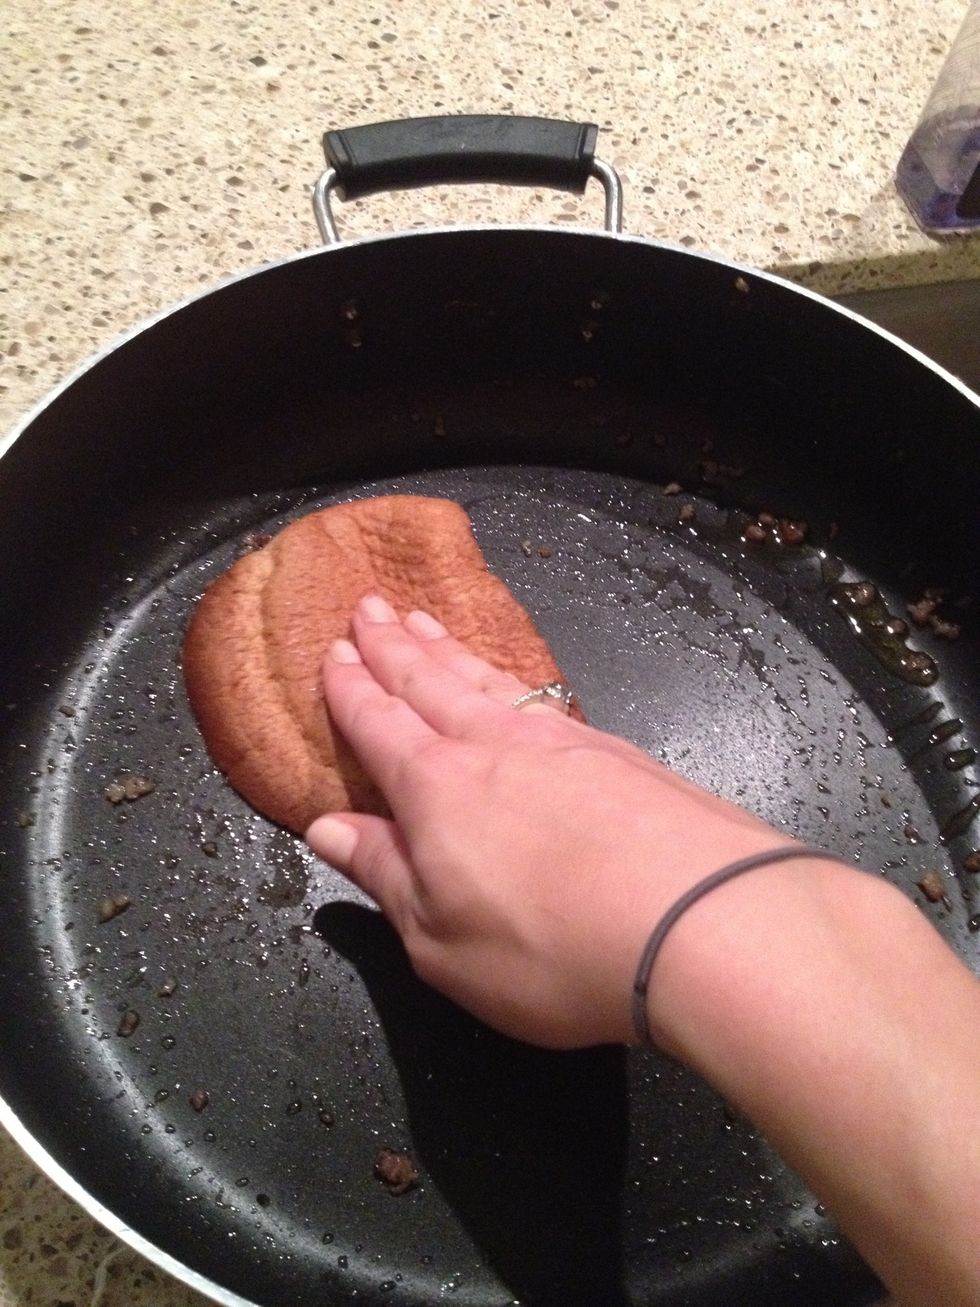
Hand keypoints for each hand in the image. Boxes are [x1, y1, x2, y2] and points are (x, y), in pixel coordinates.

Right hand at [306, 595, 785, 1047]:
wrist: (701, 921)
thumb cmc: (552, 949)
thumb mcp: (439, 940)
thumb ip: (383, 875)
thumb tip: (327, 828)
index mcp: (436, 789)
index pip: (380, 725)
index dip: (351, 689)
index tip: (332, 653)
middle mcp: (494, 746)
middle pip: (432, 681)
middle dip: (395, 645)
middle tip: (370, 605)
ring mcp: (563, 741)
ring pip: (490, 680)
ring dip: (452, 651)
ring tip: (427, 622)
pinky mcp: (621, 753)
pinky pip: (544, 697)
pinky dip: (515, 679)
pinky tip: (518, 685)